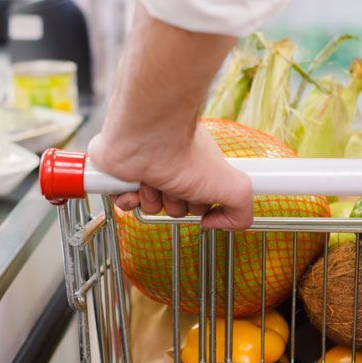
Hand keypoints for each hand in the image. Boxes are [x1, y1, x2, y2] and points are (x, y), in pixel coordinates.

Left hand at [89, 124, 253, 229]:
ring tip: (154, 179)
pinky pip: (123, 203)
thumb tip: (214, 223)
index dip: (199, 205)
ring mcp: (145, 170)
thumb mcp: (235, 188)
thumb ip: (241, 212)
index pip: (200, 203)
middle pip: (176, 208)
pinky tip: (134, 185)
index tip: (199, 196)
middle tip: (176, 185)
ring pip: (150, 207)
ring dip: (152, 199)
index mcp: (198, 167)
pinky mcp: (120, 174)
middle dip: (176, 203)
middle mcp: (172, 167)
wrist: (149, 138)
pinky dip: (128, 199)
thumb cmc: (187, 154)